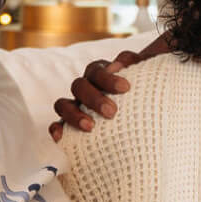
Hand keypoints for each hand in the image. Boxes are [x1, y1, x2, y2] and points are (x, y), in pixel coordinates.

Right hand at [47, 35, 168, 139]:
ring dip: (73, 114)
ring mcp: (76, 106)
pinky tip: (60, 137)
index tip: (125, 88)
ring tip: (90, 127)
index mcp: (100, 73)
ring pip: (63, 104)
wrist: (142, 111)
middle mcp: (85, 88)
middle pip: (79, 86)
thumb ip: (137, 64)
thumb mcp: (145, 75)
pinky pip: (57, 124)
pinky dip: (56, 128)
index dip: (107, 78)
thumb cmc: (143, 91)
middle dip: (94, 99)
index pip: (97, 71)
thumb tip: (119, 64)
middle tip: (112, 112)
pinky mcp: (71, 124)